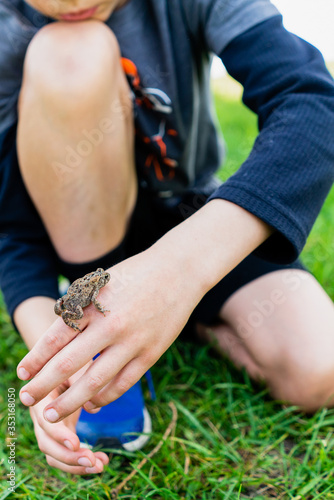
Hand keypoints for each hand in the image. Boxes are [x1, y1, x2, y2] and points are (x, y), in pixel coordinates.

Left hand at [17, 246, 203, 421]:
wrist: (179, 270)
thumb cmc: (136, 273)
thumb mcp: (102, 282)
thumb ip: (82, 308)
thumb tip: (57, 340)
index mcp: (94, 304)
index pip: (55, 338)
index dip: (35, 359)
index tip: (22, 373)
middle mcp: (110, 325)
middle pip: (68, 364)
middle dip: (43, 385)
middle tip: (27, 399)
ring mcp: (132, 342)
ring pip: (94, 382)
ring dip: (69, 402)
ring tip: (51, 415)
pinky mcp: (151, 353)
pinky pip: (123, 383)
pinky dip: (104, 398)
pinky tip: (91, 405)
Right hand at [28, 365, 108, 473]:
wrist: (68, 355)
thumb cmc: (75, 355)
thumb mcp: (77, 362)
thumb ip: (82, 379)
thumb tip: (93, 408)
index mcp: (41, 396)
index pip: (44, 421)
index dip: (58, 434)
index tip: (76, 443)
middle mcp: (41, 414)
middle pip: (47, 443)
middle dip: (69, 457)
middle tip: (92, 461)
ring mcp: (50, 425)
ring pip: (55, 453)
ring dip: (76, 464)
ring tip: (100, 465)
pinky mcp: (61, 431)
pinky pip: (67, 452)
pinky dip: (82, 460)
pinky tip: (103, 461)